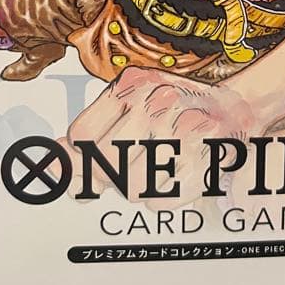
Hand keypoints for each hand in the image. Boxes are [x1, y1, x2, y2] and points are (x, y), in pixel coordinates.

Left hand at [65, 66, 257, 204]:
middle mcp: (155, 101)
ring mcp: (181, 127)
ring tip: (158, 165)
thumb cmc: (177, 108)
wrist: (236, 107)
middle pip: (104, 165)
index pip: (82, 136)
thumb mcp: (131, 104)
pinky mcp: (204, 154)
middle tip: (135, 161)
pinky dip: (161, 197)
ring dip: (138, 187)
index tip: (94, 161)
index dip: (83, 157)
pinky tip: (174, 175)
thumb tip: (48, 165)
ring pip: (130, 187)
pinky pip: (160, 199)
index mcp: (132, 84)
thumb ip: (91, 131)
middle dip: (111, 175)